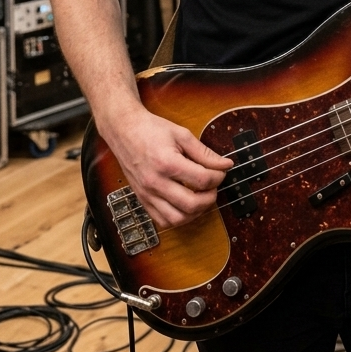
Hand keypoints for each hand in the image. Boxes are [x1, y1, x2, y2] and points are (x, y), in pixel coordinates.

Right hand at [104, 104, 232, 229]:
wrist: (124, 131)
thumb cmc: (151, 130)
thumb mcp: (182, 135)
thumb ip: (205, 152)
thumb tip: (226, 164)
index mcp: (167, 163)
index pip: (202, 180)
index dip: (219, 177)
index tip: (222, 170)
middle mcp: (155, 183)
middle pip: (192, 204)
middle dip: (210, 197)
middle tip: (214, 186)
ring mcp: (147, 194)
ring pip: (177, 219)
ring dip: (195, 212)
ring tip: (201, 197)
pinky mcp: (142, 200)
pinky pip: (162, 221)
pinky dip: (178, 218)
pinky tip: (185, 205)